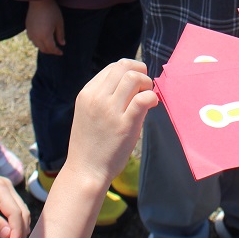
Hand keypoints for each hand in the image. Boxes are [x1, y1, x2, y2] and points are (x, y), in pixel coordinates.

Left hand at [0, 152, 30, 237]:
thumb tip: (8, 235)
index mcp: (1, 188)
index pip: (16, 213)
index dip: (16, 231)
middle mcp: (7, 185)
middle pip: (21, 210)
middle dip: (20, 230)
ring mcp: (5, 186)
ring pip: (19, 208)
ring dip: (19, 225)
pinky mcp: (1, 189)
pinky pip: (13, 206)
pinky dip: (14, 219)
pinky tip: (9, 229)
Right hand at [26, 0, 64, 54]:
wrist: (39, 1)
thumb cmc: (52, 11)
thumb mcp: (59, 23)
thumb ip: (60, 35)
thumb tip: (62, 44)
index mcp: (45, 36)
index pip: (51, 48)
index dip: (57, 52)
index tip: (61, 52)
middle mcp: (36, 37)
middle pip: (43, 49)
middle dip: (50, 51)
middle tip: (56, 50)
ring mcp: (30, 33)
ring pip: (37, 45)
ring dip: (43, 47)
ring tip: (50, 45)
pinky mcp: (27, 29)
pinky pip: (32, 39)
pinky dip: (38, 42)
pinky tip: (42, 38)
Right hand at [67, 59, 156, 187]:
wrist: (86, 170)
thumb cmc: (90, 143)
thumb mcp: (88, 112)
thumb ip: (104, 96)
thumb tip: (131, 82)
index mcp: (87, 93)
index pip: (113, 67)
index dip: (129, 71)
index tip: (135, 85)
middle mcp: (97, 98)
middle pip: (123, 66)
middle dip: (140, 71)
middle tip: (144, 87)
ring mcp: (110, 111)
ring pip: (133, 77)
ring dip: (146, 83)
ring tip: (147, 96)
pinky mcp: (124, 125)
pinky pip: (143, 98)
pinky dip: (151, 97)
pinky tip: (152, 105)